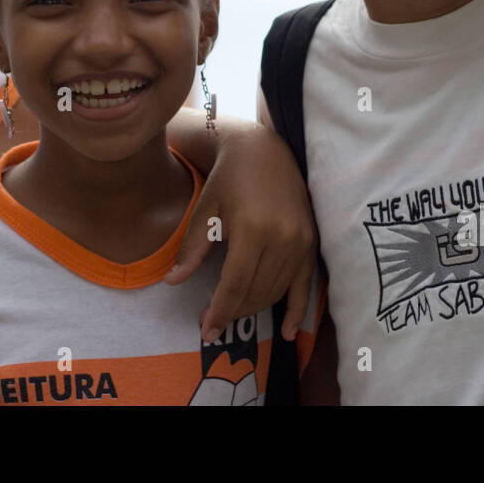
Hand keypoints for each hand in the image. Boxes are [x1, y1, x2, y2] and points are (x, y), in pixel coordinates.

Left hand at [167, 118, 315, 341]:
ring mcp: (301, 241)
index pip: (235, 285)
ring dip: (254, 308)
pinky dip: (295, 310)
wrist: (263, 150)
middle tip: (213, 323)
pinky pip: (304, 285)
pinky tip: (287, 332)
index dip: (220, 312)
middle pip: (256, 292)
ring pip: (276, 291)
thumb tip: (172, 282)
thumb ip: (192, 249)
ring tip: (234, 314)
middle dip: (233, 312)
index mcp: (252, 229)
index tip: (206, 330)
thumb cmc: (228, 178)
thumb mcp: (205, 210)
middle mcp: (281, 238)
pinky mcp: (311, 242)